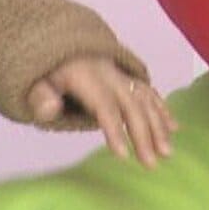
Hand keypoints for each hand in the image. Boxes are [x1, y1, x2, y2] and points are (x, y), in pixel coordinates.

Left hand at [27, 57, 176, 166]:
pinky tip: (174, 128)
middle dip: (145, 134)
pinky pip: (150, 93)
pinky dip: (163, 110)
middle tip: (153, 163)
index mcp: (89, 78)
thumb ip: (41, 98)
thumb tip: (51, 109)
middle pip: (133, 105)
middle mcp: (112, 76)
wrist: (62, 46)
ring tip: (167, 152)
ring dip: (159, 126)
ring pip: (146, 100)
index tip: (124, 156)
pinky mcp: (130, 78)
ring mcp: (124, 76)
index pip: (105, 107)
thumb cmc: (48, 72)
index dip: (115, 130)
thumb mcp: (35, 83)